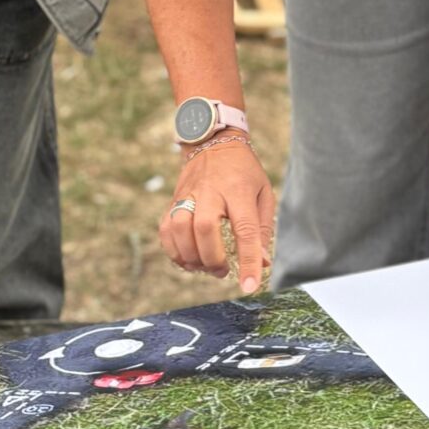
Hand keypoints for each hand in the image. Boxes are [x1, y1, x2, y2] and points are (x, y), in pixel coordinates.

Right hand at [160, 138, 275, 294]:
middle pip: (204, 228)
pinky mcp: (173, 199)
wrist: (213, 142)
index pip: (244, 229)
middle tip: (222, 271)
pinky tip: (187, 259)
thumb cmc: (244, 172)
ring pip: (179, 229)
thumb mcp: (263, 193)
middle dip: (212, 258)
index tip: (249, 286)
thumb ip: (261, 229)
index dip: (248, 260)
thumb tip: (261, 263)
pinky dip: (173, 250)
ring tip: (204, 267)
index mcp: (239, 190)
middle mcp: (210, 192)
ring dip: (191, 256)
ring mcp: (188, 194)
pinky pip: (165, 229)